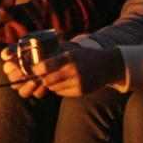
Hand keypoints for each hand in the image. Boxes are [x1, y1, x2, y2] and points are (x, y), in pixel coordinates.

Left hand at [4, 42, 123, 98]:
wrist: (108, 66)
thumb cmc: (86, 56)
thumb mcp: (72, 50)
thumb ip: (56, 53)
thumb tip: (34, 53)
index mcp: (69, 58)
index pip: (45, 66)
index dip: (36, 69)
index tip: (34, 69)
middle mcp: (73, 71)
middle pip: (47, 80)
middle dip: (43, 78)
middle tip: (43, 75)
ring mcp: (78, 83)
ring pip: (53, 87)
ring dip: (51, 83)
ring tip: (57, 77)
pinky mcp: (81, 91)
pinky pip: (61, 93)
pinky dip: (59, 89)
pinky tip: (65, 82)